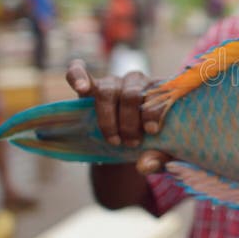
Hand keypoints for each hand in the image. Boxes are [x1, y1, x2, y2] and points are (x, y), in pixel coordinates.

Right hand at [65, 59, 170, 174]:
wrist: (132, 142)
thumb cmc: (152, 142)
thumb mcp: (161, 152)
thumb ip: (158, 158)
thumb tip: (145, 166)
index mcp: (160, 91)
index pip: (158, 94)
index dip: (153, 112)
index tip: (151, 131)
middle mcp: (138, 81)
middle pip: (131, 94)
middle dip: (130, 122)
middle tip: (132, 143)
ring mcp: (114, 81)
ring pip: (107, 91)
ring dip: (108, 118)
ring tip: (114, 140)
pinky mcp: (93, 85)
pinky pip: (79, 72)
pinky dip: (78, 76)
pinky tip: (81, 88)